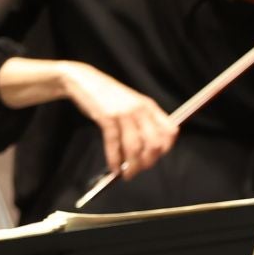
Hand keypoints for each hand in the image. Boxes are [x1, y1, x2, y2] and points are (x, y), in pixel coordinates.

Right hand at [62, 62, 176, 177]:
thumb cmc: (108, 96)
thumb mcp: (132, 103)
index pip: (170, 131)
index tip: (155, 158)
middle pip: (154, 144)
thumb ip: (142, 121)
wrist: (83, 80)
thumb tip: (147, 151)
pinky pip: (114, 144)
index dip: (166, 149)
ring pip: (135, 148)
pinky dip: (114, 160)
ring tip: (126, 174)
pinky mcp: (107, 117)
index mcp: (149, 106)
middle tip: (138, 170)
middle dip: (148, 162)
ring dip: (131, 166)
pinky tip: (113, 168)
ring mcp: (124, 113)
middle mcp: (140, 110)